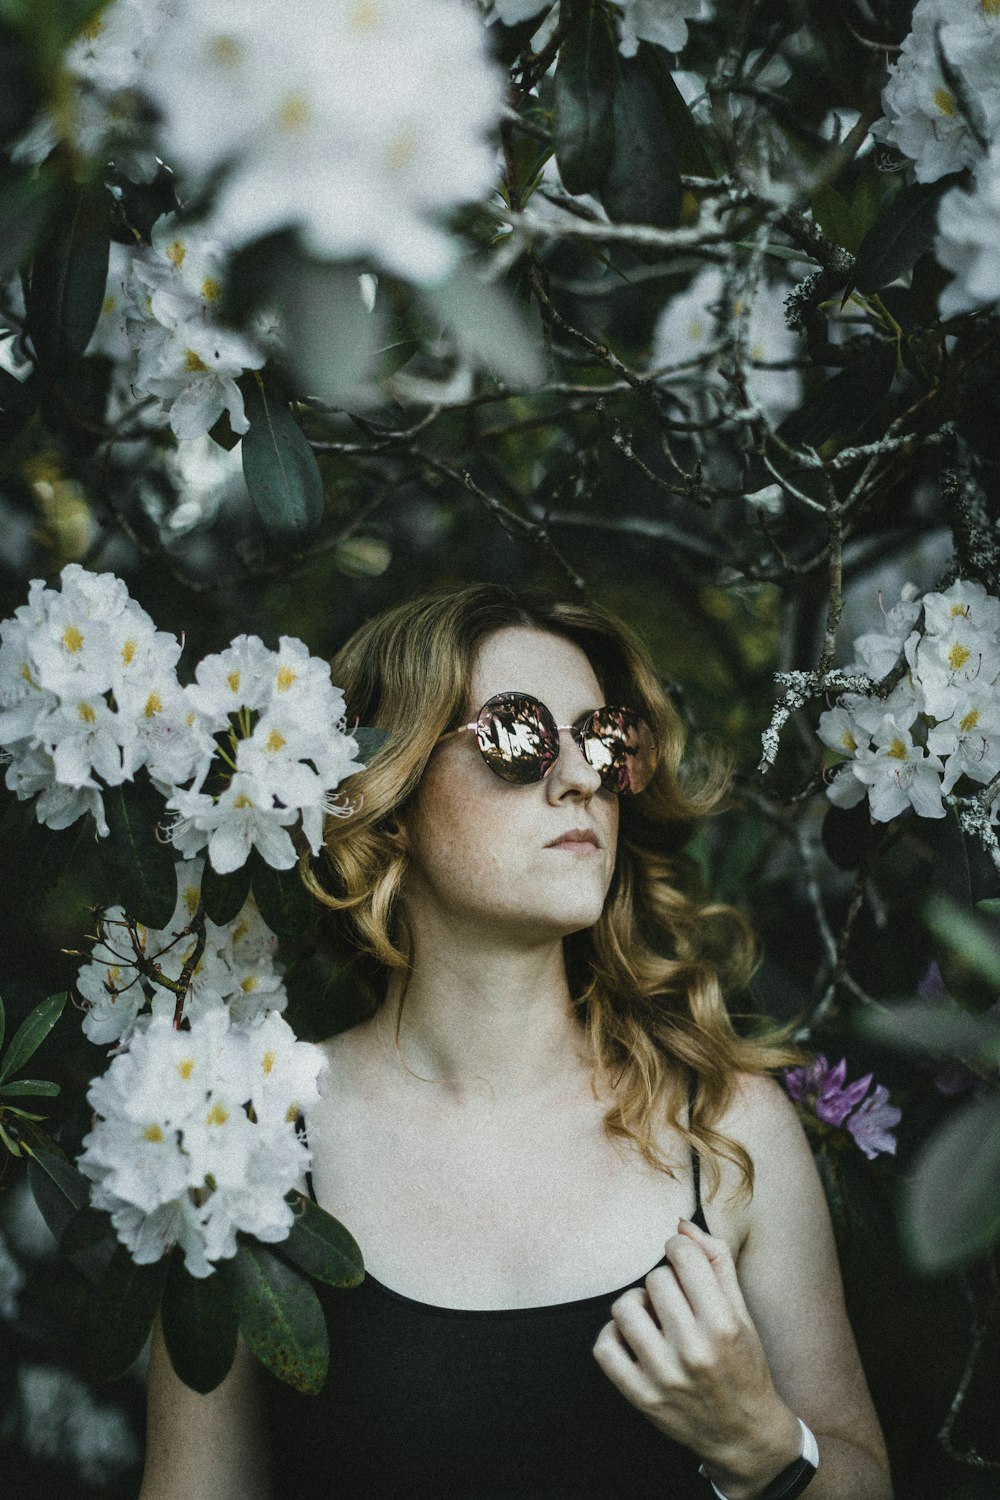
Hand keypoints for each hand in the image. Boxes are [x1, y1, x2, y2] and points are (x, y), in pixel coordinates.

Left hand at [592, 1217, 800, 1495]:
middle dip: (663, 1281)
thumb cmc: (744, 1364)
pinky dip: (613, 1335)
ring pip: (624, 1307)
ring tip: (652, 1316)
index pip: (682, 1255)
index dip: (678, 1249)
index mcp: (724, 1324)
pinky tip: (633, 1338)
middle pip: (654, 1279)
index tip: (681, 1261)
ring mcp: (664, 1377)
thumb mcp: (742, 1312)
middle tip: (674, 1300)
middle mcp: (693, 1351)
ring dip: (636, 1304)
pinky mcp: (642, 1398)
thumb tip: (680, 1224)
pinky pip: (604, 1347)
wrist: (745, 1435)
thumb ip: (716, 1260)